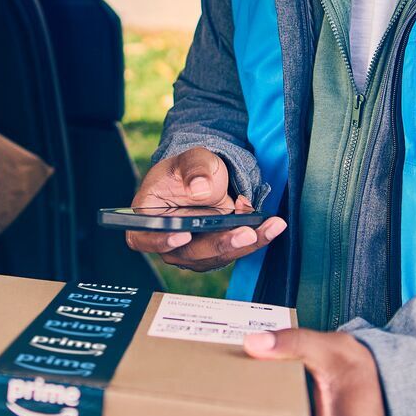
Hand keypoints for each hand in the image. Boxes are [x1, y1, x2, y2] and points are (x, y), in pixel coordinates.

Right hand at [126, 147, 286, 271]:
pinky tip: (272, 225)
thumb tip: (200, 189)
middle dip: (220, 244)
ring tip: (270, 226)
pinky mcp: (215, 251)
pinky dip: (255, 238)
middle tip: (245, 232)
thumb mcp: (191, 160)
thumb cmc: (188, 169)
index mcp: (148, 218)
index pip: (143, 238)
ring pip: (217, 255)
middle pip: (189, 252)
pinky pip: (235, 249)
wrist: (207, 177)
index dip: (160, 241)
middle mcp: (167, 240)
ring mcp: (191, 250)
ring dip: (246, 243)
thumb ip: (194, 170)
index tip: (183, 234)